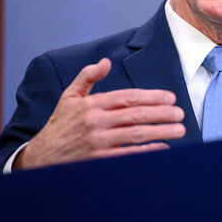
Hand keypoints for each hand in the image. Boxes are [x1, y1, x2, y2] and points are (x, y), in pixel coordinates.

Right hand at [14, 58, 185, 169]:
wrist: (41, 157)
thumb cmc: (60, 125)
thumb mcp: (69, 97)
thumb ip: (88, 77)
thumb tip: (106, 61)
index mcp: (91, 104)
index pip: (128, 97)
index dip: (152, 97)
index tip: (171, 97)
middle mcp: (95, 122)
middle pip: (136, 115)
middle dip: (162, 113)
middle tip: (181, 113)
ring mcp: (97, 142)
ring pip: (136, 134)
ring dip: (161, 131)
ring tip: (179, 129)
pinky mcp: (98, 160)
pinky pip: (128, 155)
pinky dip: (147, 151)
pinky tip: (163, 147)